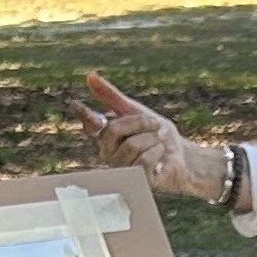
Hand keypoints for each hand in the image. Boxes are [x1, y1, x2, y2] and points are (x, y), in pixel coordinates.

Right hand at [71, 72, 228, 200]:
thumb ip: (112, 97)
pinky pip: (143, 159)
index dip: (83, 114)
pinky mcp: (134, 179)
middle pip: (114, 129)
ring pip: (132, 145)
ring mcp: (120, 168)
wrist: (182, 156)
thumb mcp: (137, 111)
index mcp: (107, 135)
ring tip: (159, 142)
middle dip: (140, 122)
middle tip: (155, 125)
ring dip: (153, 138)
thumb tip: (90, 76)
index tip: (74, 103)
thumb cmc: (157, 134)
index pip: (91, 124)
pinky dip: (157, 152)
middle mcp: (108, 153)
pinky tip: (160, 158)